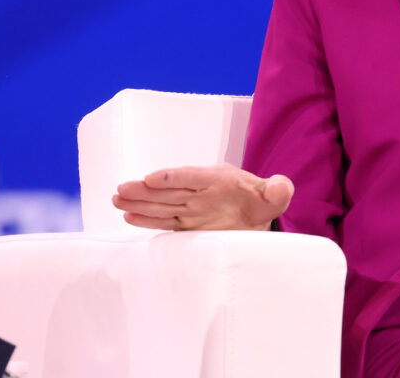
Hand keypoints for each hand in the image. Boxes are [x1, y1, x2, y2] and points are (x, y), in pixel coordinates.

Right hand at [112, 164, 293, 231]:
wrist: (258, 216)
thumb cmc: (262, 203)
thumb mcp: (275, 196)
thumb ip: (278, 190)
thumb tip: (282, 186)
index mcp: (219, 179)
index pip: (193, 176)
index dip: (172, 177)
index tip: (151, 178)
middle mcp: (201, 192)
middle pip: (170, 190)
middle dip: (146, 190)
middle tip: (122, 189)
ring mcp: (192, 207)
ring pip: (162, 204)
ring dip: (140, 202)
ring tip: (117, 199)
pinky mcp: (187, 223)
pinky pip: (165, 220)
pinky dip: (147, 219)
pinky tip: (129, 216)